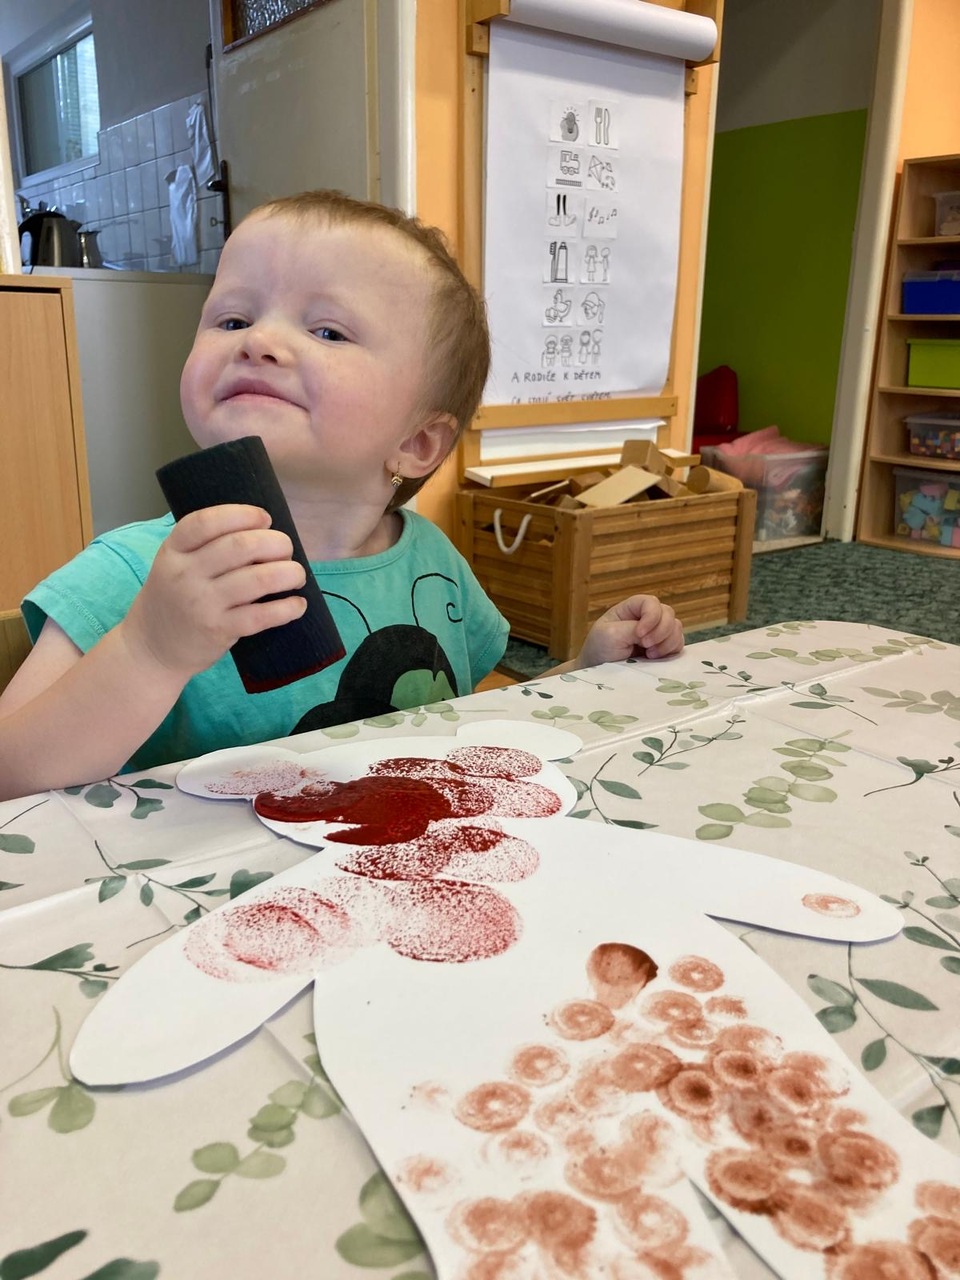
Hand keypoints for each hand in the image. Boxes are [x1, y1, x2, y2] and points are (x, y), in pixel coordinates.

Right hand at [122, 504, 307, 678]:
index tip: (265, 518)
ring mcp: (202, 604)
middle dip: (275, 543)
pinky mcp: (218, 631)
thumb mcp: (175, 564)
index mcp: (174, 550)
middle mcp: (185, 574)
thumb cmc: (173, 598)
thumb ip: (207, 546)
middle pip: (240, 546)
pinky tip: (297, 604)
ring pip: (257, 580)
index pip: (207, 522)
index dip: (242, 514)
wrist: (151, 647)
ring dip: (288, 573)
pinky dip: (286, 608)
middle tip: (286, 549)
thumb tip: (264, 532)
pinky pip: (261, 616)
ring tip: (297, 575)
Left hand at [576, 595, 683, 666]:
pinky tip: (655, 659)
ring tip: (650, 655)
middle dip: (661, 631)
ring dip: (667, 642)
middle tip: (646, 646)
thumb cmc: (600, 650)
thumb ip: (632, 628)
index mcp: (631, 608)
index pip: (650, 602)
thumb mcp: (610, 635)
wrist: (600, 672)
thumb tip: (652, 632)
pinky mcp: (663, 648)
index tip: (640, 634)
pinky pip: (678, 644)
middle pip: (667, 613)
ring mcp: (656, 632)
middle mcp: (646, 617)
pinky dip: (671, 650)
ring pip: (676, 628)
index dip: (651, 616)